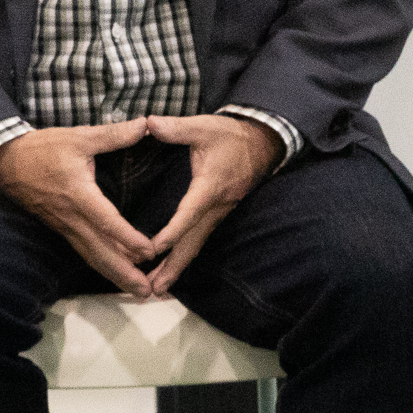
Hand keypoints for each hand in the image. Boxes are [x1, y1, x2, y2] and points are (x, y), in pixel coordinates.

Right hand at [0, 120, 158, 297]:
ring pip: (92, 257)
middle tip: (147, 292)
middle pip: (99, 252)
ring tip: (138, 291)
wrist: (5, 163)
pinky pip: (84, 251)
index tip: (149, 251)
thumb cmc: (42, 149)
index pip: (106, 221)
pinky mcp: (61, 229)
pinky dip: (102, 264)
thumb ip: (114, 134)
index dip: (127, 238)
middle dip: (124, 273)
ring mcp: (65, 226)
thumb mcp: (78, 136)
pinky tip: (117, 272)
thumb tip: (146, 125)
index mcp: (78, 194)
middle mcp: (72, 217)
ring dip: (115, 275)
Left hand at [139, 114, 282, 295]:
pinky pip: (199, 240)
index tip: (152, 248)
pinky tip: (170, 268)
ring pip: (196, 246)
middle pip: (192, 243)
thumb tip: (149, 123)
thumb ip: (176, 127)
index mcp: (209, 187)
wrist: (262, 143)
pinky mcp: (217, 215)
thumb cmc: (231, 135)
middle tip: (151, 289)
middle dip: (172, 267)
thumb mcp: (204, 126)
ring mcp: (218, 214)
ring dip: (176, 268)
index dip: (171, 232)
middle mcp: (215, 207)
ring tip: (156, 289)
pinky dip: (183, 257)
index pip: (188, 215)